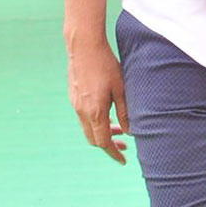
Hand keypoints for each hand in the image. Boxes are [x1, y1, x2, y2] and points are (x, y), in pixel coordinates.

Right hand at [66, 36, 129, 163]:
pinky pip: (84, 117)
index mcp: (95, 112)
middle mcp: (82, 111)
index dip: (114, 153)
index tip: (123, 160)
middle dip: (108, 145)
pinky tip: (107, 115)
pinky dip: (95, 122)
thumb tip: (131, 132)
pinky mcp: (74, 97)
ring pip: (88, 128)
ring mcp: (75, 104)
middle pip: (93, 139)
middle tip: (124, 145)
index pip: (103, 142)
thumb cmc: (106, 65)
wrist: (84, 46)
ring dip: (102, 133)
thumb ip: (125, 112)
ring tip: (119, 129)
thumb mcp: (121, 89)